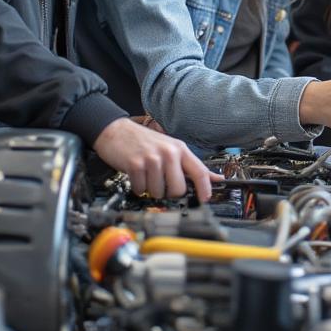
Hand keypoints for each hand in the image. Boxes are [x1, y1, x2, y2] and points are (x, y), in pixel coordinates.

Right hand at [93, 117, 218, 199]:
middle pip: (178, 189)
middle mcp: (168, 153)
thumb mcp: (170, 148)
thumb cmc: (144, 142)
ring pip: (158, 192)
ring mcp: (152, 158)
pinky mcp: (136, 165)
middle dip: (169, 193)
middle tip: (161, 183)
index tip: (205, 199)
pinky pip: (141, 189)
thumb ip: (190, 165)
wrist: (116, 130)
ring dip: (151, 189)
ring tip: (147, 175)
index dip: (205, 188)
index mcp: (180, 149)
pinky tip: (137, 175)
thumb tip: (214, 178)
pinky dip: (138, 187)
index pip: (200, 171)